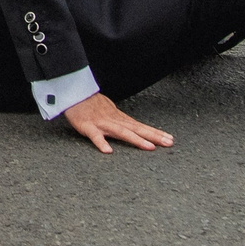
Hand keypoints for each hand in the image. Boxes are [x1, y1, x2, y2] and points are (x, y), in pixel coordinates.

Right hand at [58, 92, 172, 152]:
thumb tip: (133, 127)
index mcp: (120, 119)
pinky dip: (101, 143)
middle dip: (154, 136)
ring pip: (121, 132)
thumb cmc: (91, 104)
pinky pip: (95, 136)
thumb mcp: (110, 111)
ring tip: (149, 147)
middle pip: (137, 129)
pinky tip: (108, 151)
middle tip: (169, 143)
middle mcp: (114, 121)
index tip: (170, 138)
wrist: (74, 93)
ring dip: (136, 139)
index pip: (141, 127)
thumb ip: (121, 121)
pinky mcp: (88, 127)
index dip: (156, 133)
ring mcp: (102, 124)